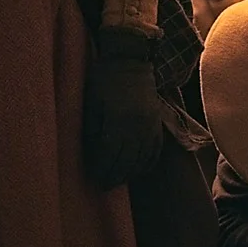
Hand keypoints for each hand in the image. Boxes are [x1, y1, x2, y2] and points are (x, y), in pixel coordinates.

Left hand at [83, 25, 164, 188]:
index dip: (101, 169)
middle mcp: (136, 127)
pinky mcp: (157, 123)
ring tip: (119, 180)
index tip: (93, 178)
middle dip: (114, 175)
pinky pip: (155, 149)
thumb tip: (90, 152)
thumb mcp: (91, 103)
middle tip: (104, 185)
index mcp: (117, 121)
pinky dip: (147, 162)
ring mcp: (149, 125)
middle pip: (126, 160)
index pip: (109, 154)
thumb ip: (91, 128)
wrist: (131, 61)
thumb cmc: (104, 80)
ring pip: (142, 158)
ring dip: (130, 172)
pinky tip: (138, 168)